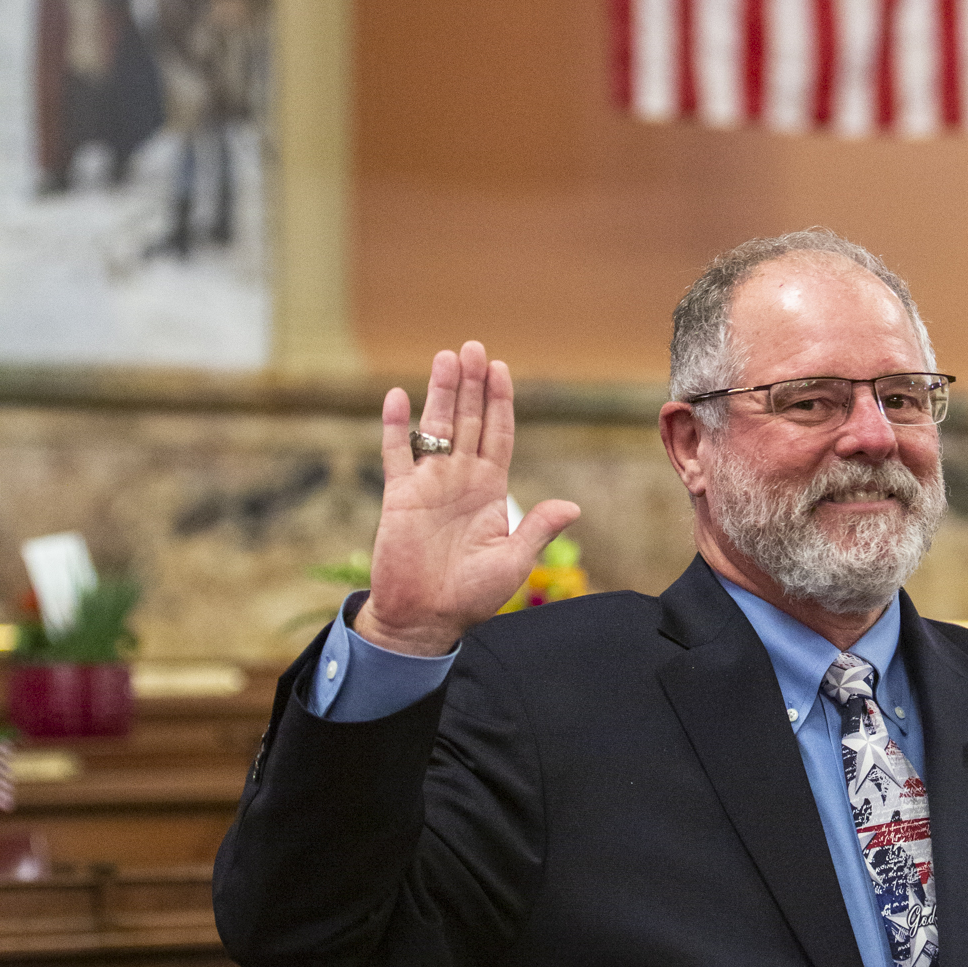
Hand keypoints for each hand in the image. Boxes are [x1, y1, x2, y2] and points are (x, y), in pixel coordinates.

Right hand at [354, 342, 580, 656]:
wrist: (425, 619)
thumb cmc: (471, 596)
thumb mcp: (513, 561)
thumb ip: (537, 529)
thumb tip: (573, 506)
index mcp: (490, 490)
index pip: (498, 435)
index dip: (500, 402)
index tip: (502, 370)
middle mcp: (460, 480)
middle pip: (468, 421)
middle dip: (473, 384)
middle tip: (474, 346)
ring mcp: (428, 484)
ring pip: (435, 428)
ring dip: (441, 393)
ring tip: (446, 358)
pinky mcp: (399, 496)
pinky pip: (395, 454)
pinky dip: (394, 425)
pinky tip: (397, 396)